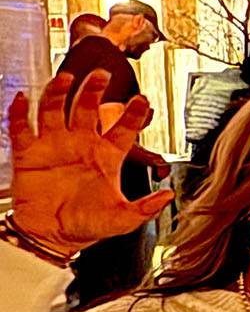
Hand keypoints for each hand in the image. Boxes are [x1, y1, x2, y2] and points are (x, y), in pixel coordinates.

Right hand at [6, 70, 173, 253]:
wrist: (51, 237)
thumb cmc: (86, 226)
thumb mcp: (122, 219)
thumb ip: (145, 208)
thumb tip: (168, 197)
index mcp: (106, 156)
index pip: (123, 128)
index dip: (133, 114)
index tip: (143, 101)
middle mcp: (81, 144)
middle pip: (88, 108)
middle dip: (94, 90)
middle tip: (101, 74)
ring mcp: (53, 145)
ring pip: (55, 110)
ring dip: (58, 93)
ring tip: (65, 79)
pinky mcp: (28, 153)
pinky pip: (21, 127)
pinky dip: (19, 112)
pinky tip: (22, 99)